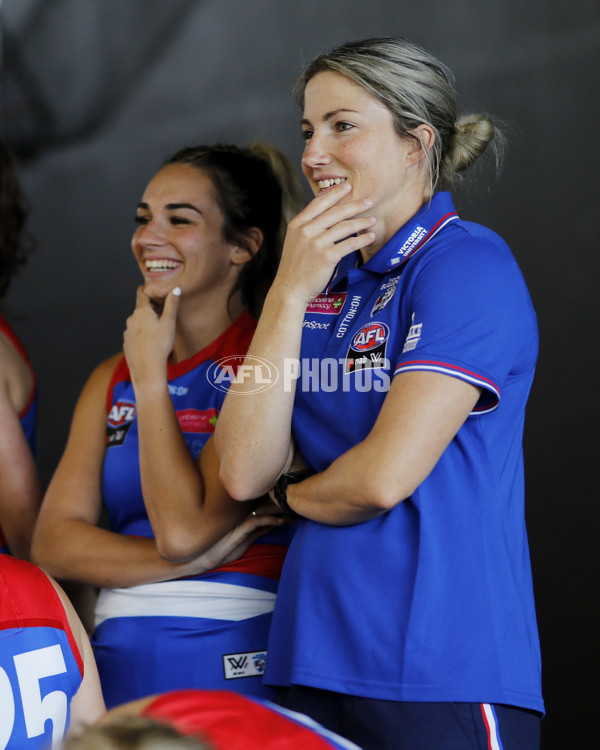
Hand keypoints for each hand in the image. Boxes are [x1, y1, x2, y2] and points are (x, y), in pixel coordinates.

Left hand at [123, 286, 180, 388]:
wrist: (147, 369)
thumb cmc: (160, 344)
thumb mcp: (169, 322)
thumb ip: (172, 304)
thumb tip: (176, 288)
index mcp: (141, 312)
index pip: (141, 295)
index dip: (146, 291)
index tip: (148, 288)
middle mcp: (131, 320)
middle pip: (140, 309)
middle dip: (149, 308)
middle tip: (160, 311)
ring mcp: (127, 332)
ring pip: (137, 323)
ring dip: (145, 322)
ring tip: (157, 329)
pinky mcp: (127, 344)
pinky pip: (135, 335)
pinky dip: (142, 334)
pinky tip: (150, 342)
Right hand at [192, 508, 287, 570]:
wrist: (202, 558)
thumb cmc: (222, 550)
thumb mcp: (245, 541)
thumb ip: (258, 531)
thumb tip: (273, 524)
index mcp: (244, 517)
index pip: (263, 505)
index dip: (278, 503)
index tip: (292, 504)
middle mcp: (241, 516)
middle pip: (264, 504)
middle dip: (280, 504)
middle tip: (296, 503)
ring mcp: (239, 522)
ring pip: (262, 510)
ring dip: (278, 510)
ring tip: (292, 511)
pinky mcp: (237, 531)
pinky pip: (256, 522)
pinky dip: (269, 520)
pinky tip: (280, 521)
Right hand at [275, 182, 375, 304]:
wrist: (290, 289)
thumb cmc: (294, 267)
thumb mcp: (295, 241)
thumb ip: (307, 227)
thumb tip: (326, 216)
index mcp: (298, 224)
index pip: (318, 202)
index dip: (335, 193)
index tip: (348, 186)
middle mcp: (306, 230)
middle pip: (335, 212)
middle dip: (354, 205)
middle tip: (369, 201)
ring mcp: (316, 243)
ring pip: (344, 227)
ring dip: (362, 222)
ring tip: (373, 220)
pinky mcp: (327, 257)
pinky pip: (349, 244)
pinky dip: (362, 239)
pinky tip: (370, 237)